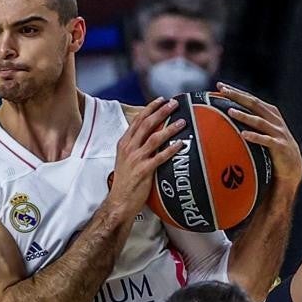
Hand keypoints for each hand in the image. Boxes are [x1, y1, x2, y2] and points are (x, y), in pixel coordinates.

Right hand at [108, 96, 186, 215]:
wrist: (119, 201)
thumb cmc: (125, 182)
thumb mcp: (126, 159)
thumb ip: (136, 146)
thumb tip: (152, 135)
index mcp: (124, 144)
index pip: (137, 121)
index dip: (150, 108)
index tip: (161, 100)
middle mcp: (129, 148)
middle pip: (146, 124)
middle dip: (161, 112)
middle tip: (174, 103)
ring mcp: (136, 159)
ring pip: (154, 138)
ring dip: (169, 128)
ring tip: (182, 122)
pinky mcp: (143, 171)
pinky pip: (160, 157)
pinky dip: (171, 149)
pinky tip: (181, 144)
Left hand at [216, 82, 301, 186]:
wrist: (293, 165)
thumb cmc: (273, 147)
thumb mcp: (265, 130)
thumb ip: (251, 121)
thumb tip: (226, 114)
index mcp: (270, 113)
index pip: (251, 99)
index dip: (236, 91)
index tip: (220, 85)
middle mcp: (274, 120)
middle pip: (254, 104)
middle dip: (238, 96)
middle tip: (223, 90)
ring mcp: (278, 132)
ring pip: (259, 121)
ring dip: (244, 116)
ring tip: (230, 111)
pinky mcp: (279, 146)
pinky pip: (266, 140)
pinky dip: (255, 137)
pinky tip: (243, 135)